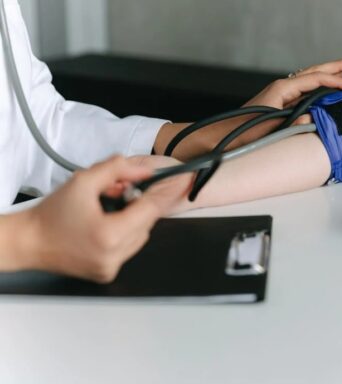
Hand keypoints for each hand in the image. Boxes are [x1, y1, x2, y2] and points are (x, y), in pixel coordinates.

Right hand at [22, 156, 191, 282]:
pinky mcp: (108, 273)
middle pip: (147, 223)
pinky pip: (128, 249)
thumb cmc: (52, 213)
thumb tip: (145, 171)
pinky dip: (124, 235)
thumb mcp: (83, 181)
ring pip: (140, 237)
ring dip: (133, 221)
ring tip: (108, 212)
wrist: (30, 241)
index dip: (164, 192)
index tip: (179, 180)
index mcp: (110, 234)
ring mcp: (111, 268)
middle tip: (119, 195)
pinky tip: (105, 227)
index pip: (150, 209)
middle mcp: (114, 256)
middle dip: (139, 206)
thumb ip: (117, 170)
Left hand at [245, 55, 341, 124]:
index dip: (337, 81)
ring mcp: (280, 93)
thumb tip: (313, 118)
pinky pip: (304, 89)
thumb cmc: (244, 131)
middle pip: (314, 71)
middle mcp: (282, 87)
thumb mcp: (272, 127)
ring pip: (309, 78)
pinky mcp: (279, 101)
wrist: (226, 134)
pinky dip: (318, 85)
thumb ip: (294, 122)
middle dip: (335, 66)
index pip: (316, 79)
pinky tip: (325, 88)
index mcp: (282, 88)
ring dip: (328, 74)